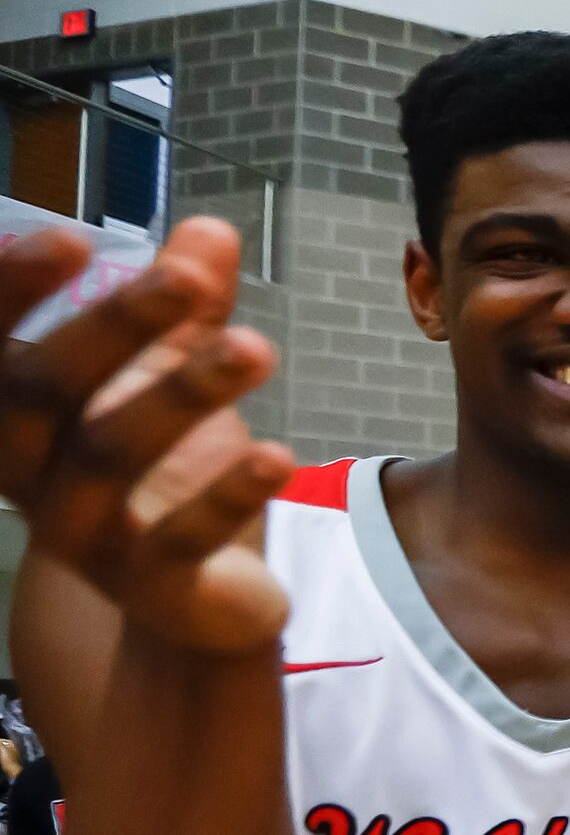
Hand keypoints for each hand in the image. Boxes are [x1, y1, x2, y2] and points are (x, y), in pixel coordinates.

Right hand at [0, 219, 297, 653]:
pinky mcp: (153, 588)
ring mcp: (86, 536)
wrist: (195, 605)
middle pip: (47, 391)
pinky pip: (181, 541)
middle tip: (185, 279)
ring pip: (111, 456)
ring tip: (255, 346)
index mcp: (18, 418)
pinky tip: (277, 454)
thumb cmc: (167, 476)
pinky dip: (227, 494)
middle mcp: (30, 475)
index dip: (12, 293)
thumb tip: (211, 229)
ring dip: (184, 395)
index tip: (68, 237)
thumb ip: (187, 309)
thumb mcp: (172, 380)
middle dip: (113, 327)